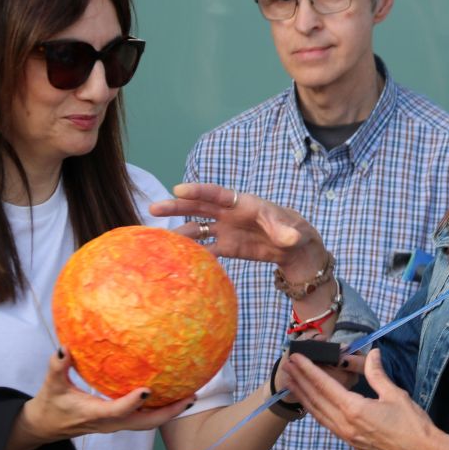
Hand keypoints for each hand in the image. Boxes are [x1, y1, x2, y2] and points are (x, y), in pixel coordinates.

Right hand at [19, 348, 193, 442]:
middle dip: (169, 412)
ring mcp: (116, 424)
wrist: (47, 427)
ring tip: (190, 396)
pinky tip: (171, 395)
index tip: (148, 388)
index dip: (133, 402)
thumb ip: (57, 366)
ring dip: (169, 412)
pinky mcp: (118, 422)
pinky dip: (159, 409)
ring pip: (148, 423)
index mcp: (95, 414)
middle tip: (191, 396)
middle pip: (145, 423)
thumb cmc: (50, 405)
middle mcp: (111, 423)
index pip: (117, 411)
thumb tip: (64, 347)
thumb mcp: (51, 385)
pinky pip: (143, 418)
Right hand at [149, 183, 326, 277]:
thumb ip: (286, 232)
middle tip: (153, 208)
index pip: (217, 194)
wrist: (294, 248)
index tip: (178, 189)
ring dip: (179, 233)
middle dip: (176, 207)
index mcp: (242, 203)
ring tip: (159, 240)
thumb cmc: (294, 229)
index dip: (198, 192)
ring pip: (197, 229)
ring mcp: (225, 230)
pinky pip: (206, 249)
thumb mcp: (292, 229)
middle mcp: (228, 214)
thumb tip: (288, 237)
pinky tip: (178, 260)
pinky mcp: (226, 248)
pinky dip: (193, 254)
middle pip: (198, 207)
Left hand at [284, 349, 448, 449]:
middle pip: (316, 400)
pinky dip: (316, 411)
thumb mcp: (395, 394)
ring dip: (303, 397)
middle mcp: (346, 425)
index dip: (308, 371)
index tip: (296, 358)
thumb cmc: (413, 424)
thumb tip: (372, 354)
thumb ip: (378, 374)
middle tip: (286, 366)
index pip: (325, 386)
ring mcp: (348, 437)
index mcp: (355, 410)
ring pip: (318, 414)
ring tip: (291, 383)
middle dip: (300, 382)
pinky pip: (327, 424)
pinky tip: (311, 404)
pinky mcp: (353, 443)